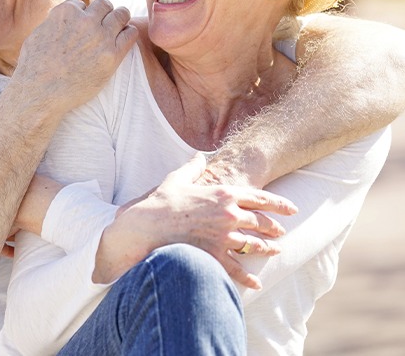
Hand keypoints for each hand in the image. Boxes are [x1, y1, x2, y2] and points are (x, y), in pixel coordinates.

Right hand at [12, 0, 137, 115]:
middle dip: (104, 13)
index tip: (82, 26)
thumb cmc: (34, 67)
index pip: (82, 3)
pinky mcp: (112, 56)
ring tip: (119, 28)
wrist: (40, 93)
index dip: (83, 14)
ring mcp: (100, 37)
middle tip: (104, 24)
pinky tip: (124, 39)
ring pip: (122, 15)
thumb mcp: (38, 33)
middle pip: (105, 5)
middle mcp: (85, 21)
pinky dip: (129, 33)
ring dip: (121, 19)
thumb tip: (62, 16)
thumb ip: (54, 21)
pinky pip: (130, 34)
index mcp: (66, 12)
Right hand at [95, 154, 297, 288]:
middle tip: (281, 231)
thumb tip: (199, 156)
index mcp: (223, 194)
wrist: (148, 226)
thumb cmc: (162, 202)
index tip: (291, 208)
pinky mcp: (215, 256)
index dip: (279, 204)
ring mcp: (224, 238)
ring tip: (275, 251)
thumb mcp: (177, 178)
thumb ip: (193, 167)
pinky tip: (256, 283)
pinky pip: (238, 270)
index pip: (260, 197)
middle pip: (261, 222)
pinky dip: (249, 278)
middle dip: (274, 227)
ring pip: (255, 245)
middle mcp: (229, 215)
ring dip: (267, 249)